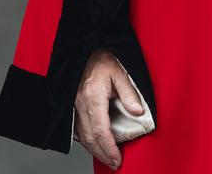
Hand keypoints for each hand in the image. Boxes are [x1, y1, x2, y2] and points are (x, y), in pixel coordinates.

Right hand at [74, 50, 144, 170]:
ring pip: (82, 135)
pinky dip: (87, 140)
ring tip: (107, 157)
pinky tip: (95, 144)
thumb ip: (129, 93)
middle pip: (90, 137)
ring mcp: (74, 105)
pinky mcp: (73, 105)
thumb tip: (138, 112)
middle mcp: (81, 104)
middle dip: (102, 153)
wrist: (86, 48)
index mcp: (93, 96)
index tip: (117, 158)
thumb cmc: (104, 58)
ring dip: (94, 149)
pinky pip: (78, 128)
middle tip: (114, 163)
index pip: (101, 130)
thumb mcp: (122, 72)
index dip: (109, 147)